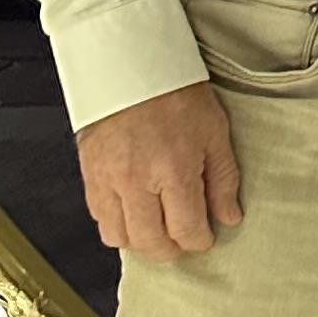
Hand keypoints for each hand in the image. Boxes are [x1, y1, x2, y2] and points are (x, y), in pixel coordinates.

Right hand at [76, 82, 242, 261]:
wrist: (130, 66)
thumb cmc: (176, 94)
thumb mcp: (214, 131)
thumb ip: (222, 179)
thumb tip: (228, 218)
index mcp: (174, 170)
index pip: (186, 230)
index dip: (200, 240)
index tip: (205, 236)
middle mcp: (137, 182)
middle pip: (150, 243)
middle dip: (171, 250)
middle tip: (182, 240)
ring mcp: (108, 181)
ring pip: (119, 237)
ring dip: (141, 241)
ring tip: (157, 229)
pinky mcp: (89, 175)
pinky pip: (98, 218)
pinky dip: (117, 224)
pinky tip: (133, 213)